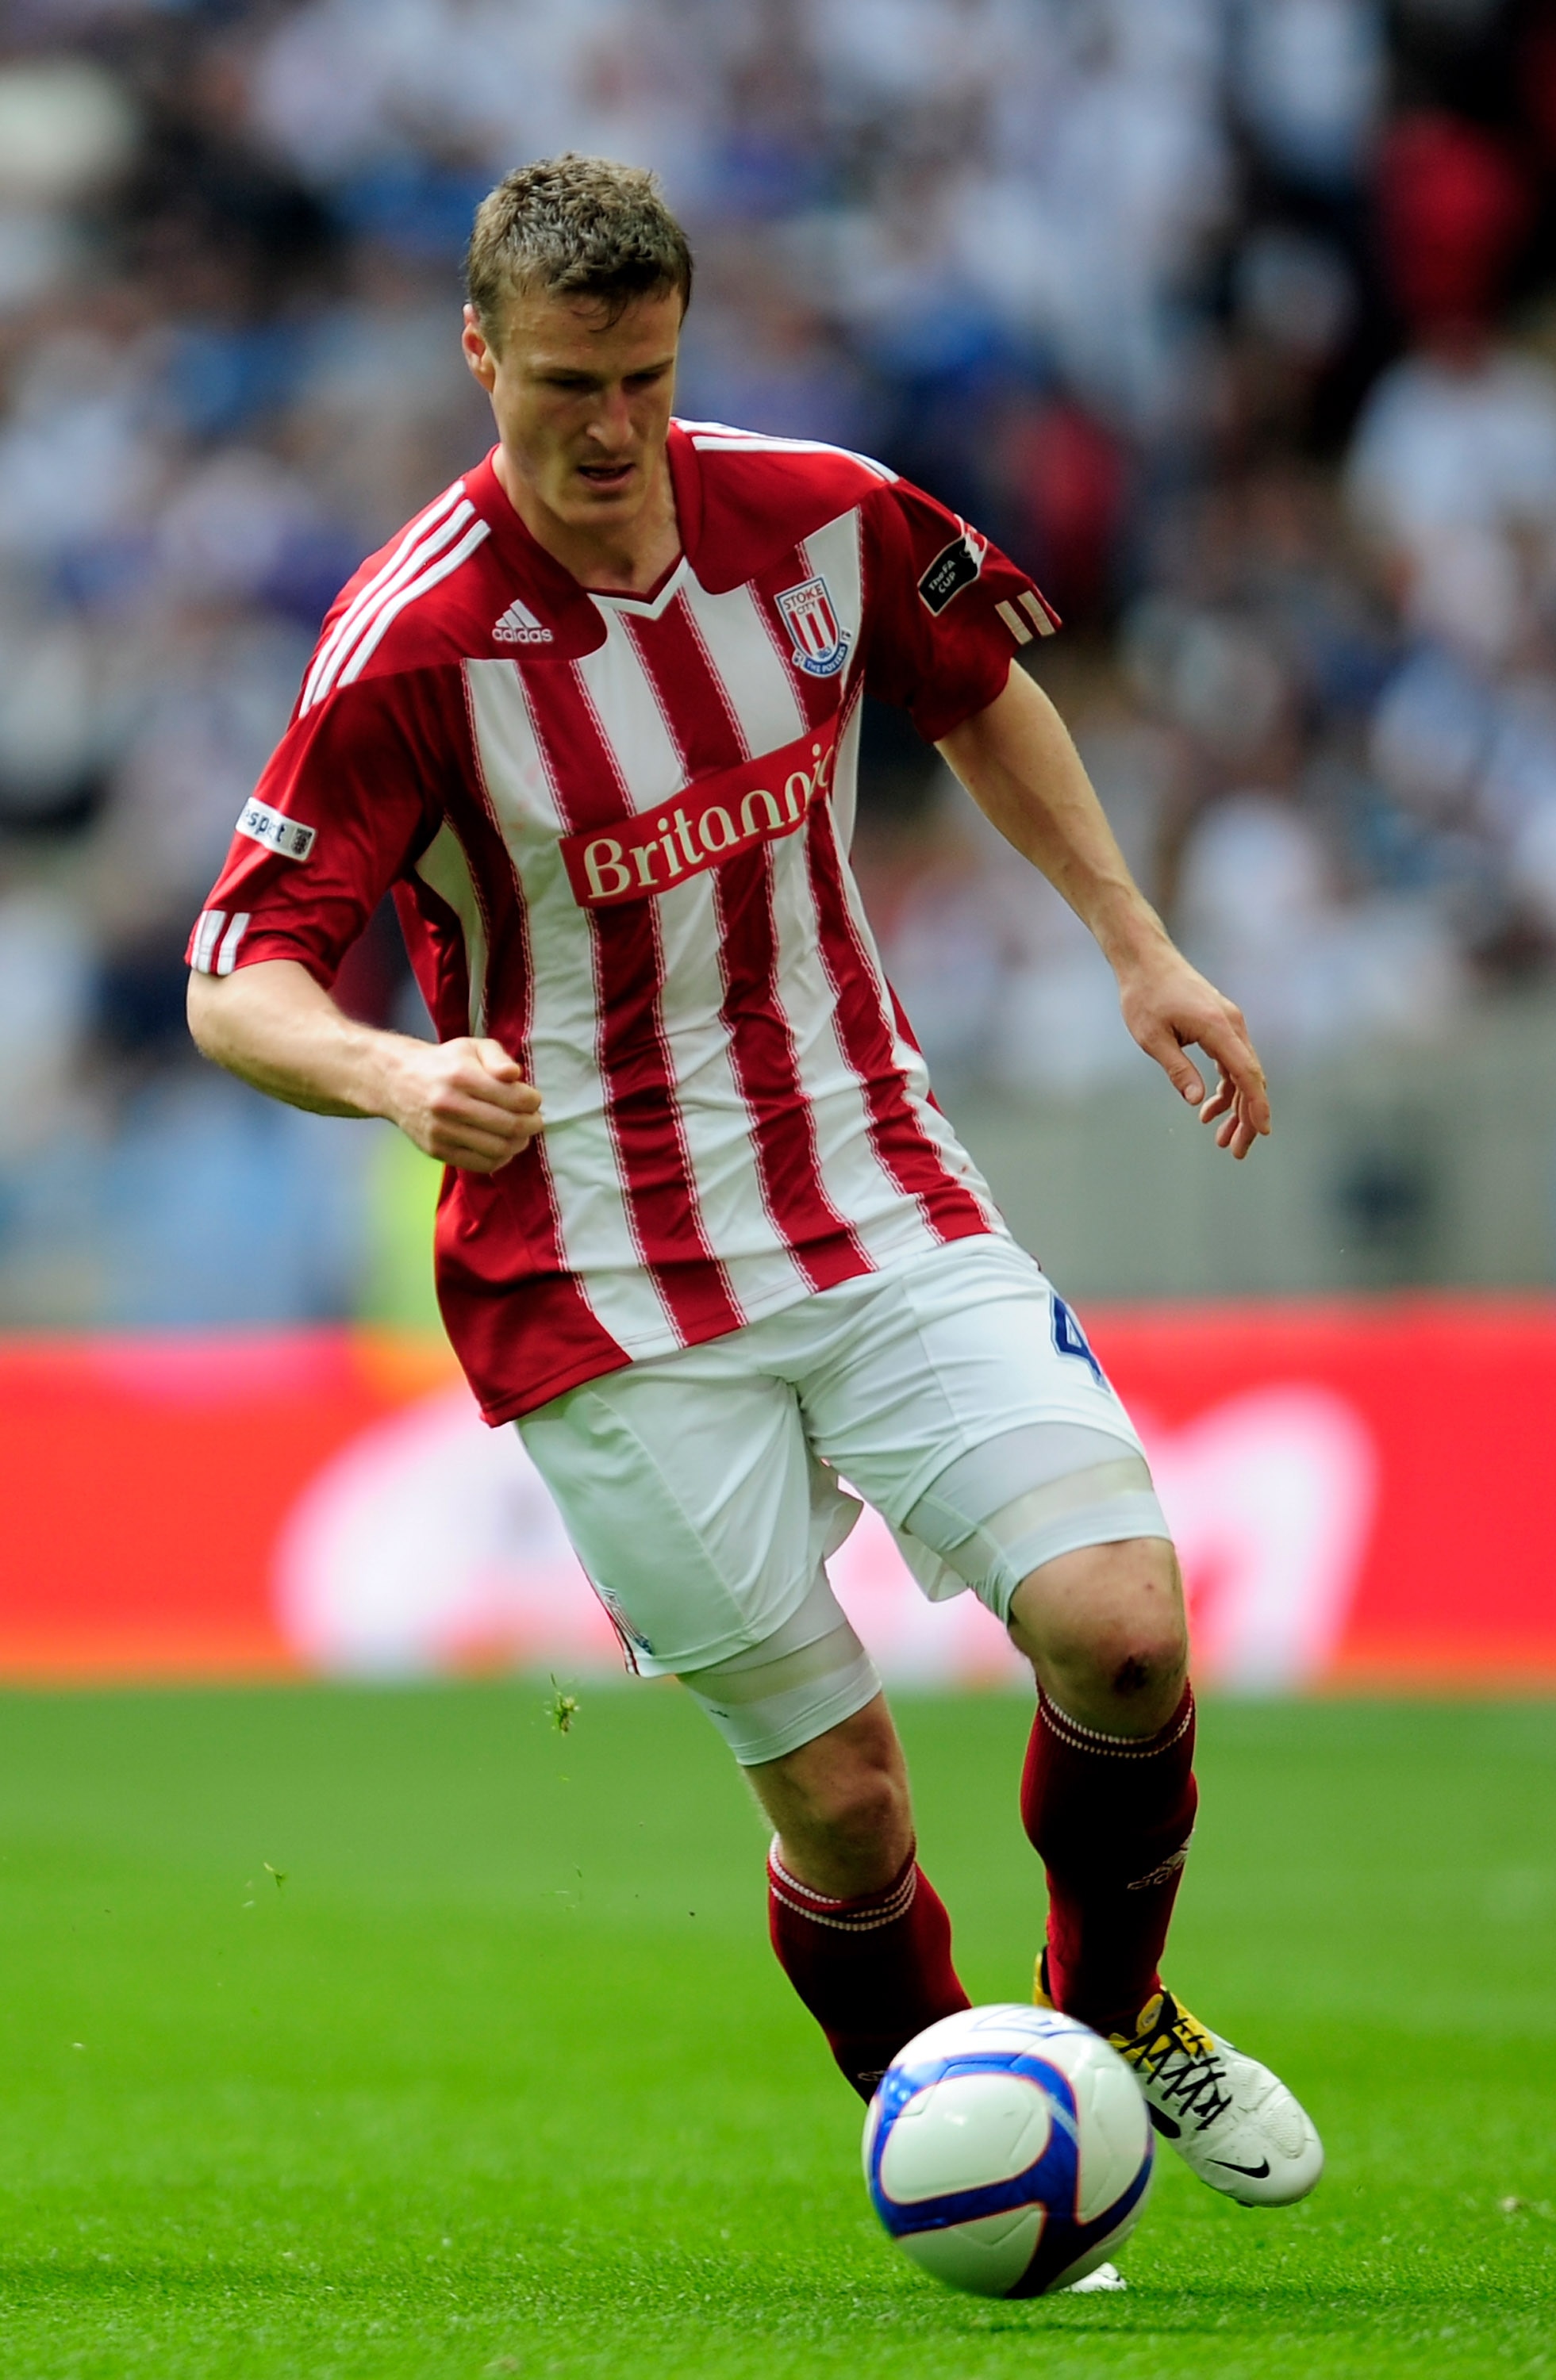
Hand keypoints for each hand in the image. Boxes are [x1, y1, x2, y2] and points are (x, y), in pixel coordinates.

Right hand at [380, 1036, 541, 1171]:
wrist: (397, 1081)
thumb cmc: (446, 1063)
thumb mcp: (472, 1047)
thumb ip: (497, 1057)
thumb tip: (514, 1075)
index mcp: (461, 1076)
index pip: (514, 1098)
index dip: (533, 1102)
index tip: (534, 1100)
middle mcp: (448, 1105)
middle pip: (509, 1126)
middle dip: (531, 1124)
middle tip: (536, 1120)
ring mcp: (441, 1131)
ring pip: (497, 1149)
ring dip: (519, 1143)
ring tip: (522, 1134)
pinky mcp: (436, 1150)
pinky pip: (480, 1164)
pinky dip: (500, 1159)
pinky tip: (504, 1147)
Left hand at [1116, 946, 1269, 1160]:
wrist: (1146, 961)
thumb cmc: (1145, 997)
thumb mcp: (1153, 1038)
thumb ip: (1178, 1069)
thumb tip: (1197, 1102)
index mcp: (1218, 1028)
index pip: (1246, 1073)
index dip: (1257, 1105)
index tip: (1262, 1132)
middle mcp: (1232, 1025)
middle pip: (1250, 1078)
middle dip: (1247, 1117)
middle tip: (1236, 1151)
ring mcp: (1229, 1024)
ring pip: (1242, 1073)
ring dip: (1235, 1106)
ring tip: (1221, 1138)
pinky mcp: (1221, 1026)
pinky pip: (1231, 1062)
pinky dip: (1225, 1087)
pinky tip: (1209, 1109)